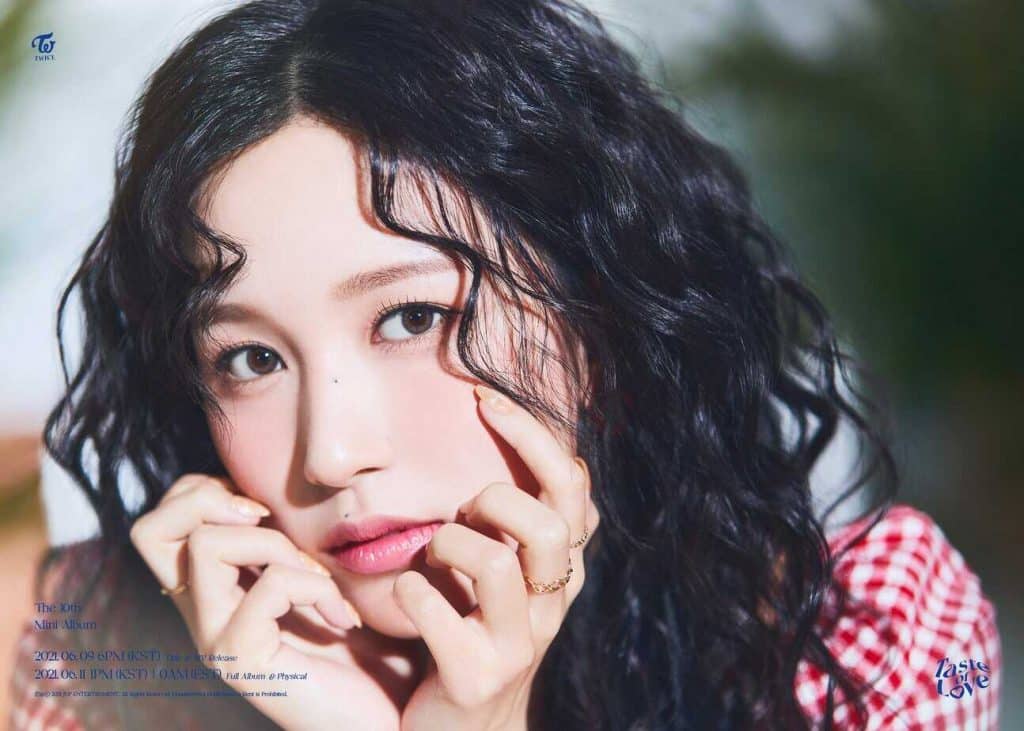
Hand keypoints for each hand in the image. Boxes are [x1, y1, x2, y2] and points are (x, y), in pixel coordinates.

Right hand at [129, 474, 401, 730]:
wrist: (383, 714)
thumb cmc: (362, 643)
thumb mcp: (320, 571)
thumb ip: (287, 537)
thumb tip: (270, 489)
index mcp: (213, 589)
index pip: (160, 520)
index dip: (204, 490)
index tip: (262, 509)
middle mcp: (200, 613)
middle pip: (150, 529)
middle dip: (211, 500)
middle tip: (267, 522)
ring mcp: (214, 640)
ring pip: (206, 545)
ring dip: (277, 545)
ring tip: (318, 581)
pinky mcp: (241, 660)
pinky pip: (268, 586)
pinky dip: (316, 587)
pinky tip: (342, 618)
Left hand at [394, 384, 599, 730]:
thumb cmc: (472, 632)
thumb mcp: (502, 573)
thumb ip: (509, 520)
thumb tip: (495, 432)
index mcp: (561, 566)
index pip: (572, 485)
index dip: (533, 434)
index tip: (483, 397)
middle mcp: (553, 600)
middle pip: (551, 517)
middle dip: (497, 493)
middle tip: (465, 506)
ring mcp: (520, 642)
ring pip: (497, 560)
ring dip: (449, 542)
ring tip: (431, 553)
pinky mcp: (477, 676)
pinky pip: (439, 613)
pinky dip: (412, 592)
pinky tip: (407, 594)